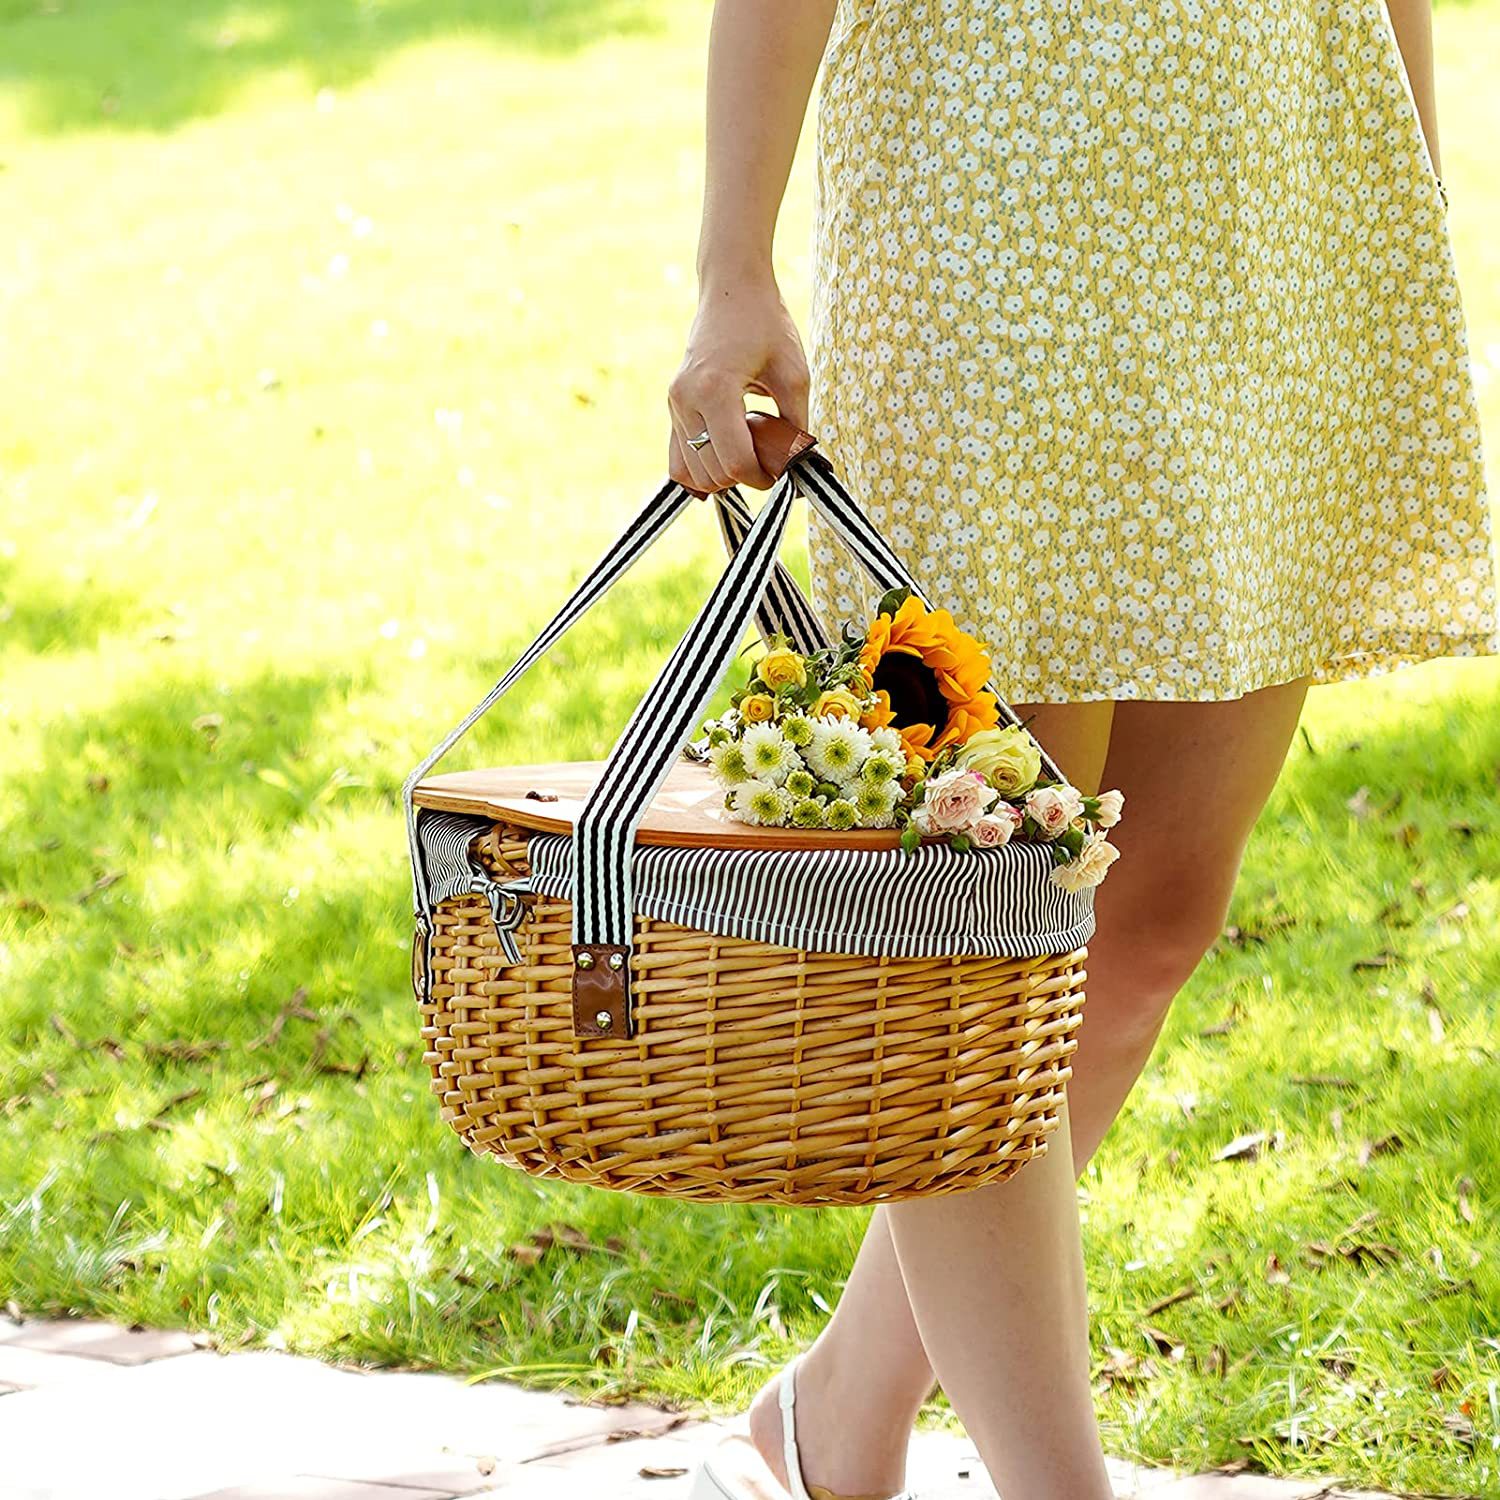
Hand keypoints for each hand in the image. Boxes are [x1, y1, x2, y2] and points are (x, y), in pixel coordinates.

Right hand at [667, 277, 809, 492]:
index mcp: (715, 391)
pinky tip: (725, 460)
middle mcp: (686, 400)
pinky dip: (701, 470)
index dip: (762, 478)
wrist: (731, 289)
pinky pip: (677, 459)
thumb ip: (796, 423)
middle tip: (769, 460)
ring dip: (723, 475)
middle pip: (713, 472)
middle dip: (744, 477)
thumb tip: (797, 463)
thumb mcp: (794, 373)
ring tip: (748, 450)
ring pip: (692, 473)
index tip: (781, 473)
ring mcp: (674, 404)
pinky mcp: (673, 406)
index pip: (735, 461)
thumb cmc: (766, 324)